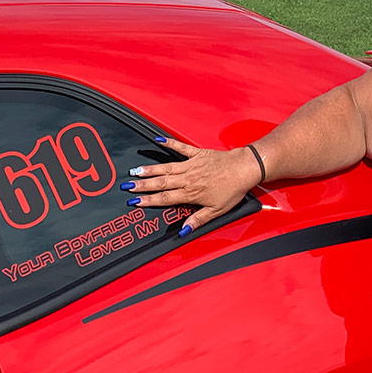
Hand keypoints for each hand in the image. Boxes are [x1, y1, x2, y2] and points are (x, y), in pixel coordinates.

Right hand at [122, 138, 263, 236]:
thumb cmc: (233, 189)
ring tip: (135, 170)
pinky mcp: (197, 153)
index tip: (135, 201)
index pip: (165, 198)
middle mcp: (188, 178)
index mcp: (192, 193)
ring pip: (166, 167)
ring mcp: (192, 164)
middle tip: (127, 186)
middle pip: (161, 182)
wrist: (244, 169)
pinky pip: (180, 148)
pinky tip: (157, 141)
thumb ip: (198, 219)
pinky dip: (169, 143)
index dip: (149, 200)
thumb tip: (183, 231)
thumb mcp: (217, 210)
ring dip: (149, 169)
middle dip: (142, 185)